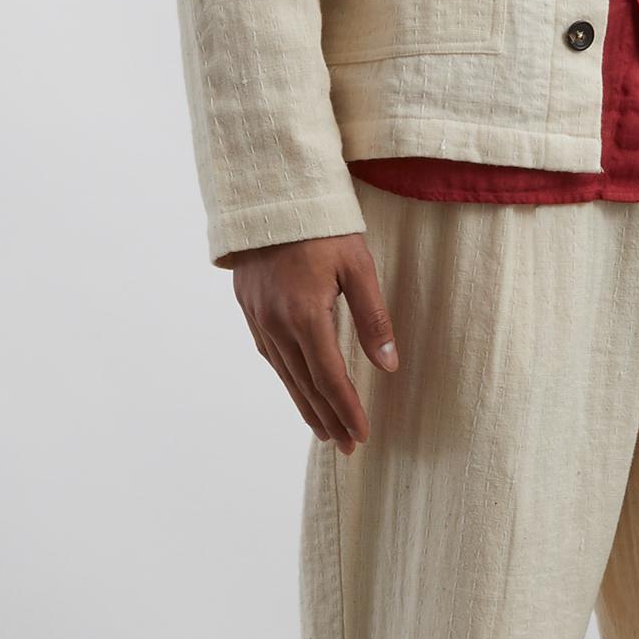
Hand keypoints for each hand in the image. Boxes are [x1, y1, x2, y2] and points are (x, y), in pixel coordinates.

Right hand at [228, 232, 397, 454]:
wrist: (269, 194)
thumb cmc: (323, 226)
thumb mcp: (358, 266)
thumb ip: (373, 318)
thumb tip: (389, 366)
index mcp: (305, 315)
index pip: (330, 377)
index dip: (347, 410)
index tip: (362, 435)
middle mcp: (277, 323)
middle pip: (305, 384)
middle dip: (328, 418)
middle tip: (347, 445)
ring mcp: (259, 317)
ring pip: (284, 374)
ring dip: (305, 405)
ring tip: (324, 429)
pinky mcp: (249, 307)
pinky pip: (269, 354)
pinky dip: (286, 378)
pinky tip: (297, 388)